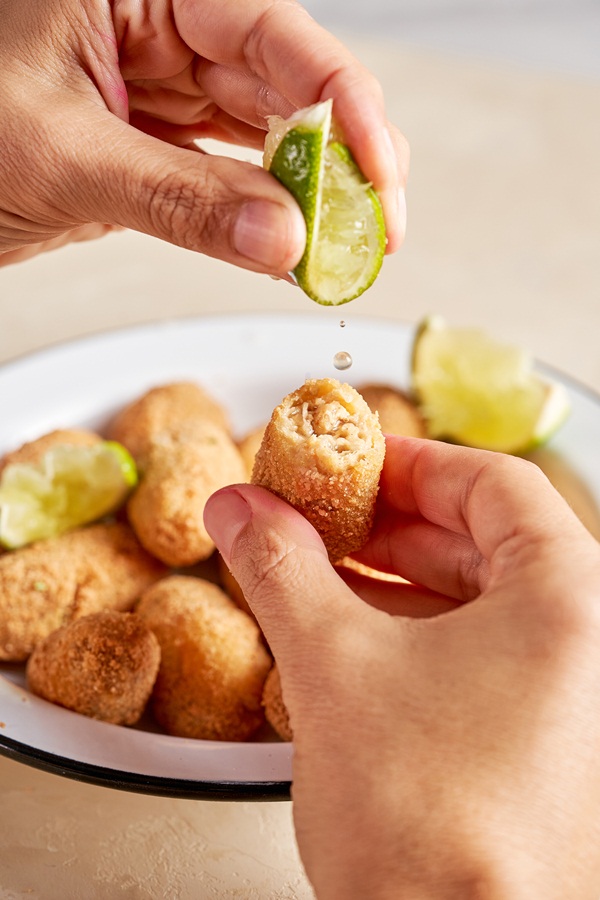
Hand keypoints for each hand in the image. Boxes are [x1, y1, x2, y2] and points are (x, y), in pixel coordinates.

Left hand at [0, 0, 407, 269]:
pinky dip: (261, 213)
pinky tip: (292, 242)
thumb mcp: (62, 157)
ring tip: (345, 248)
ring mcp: (161, 83)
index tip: (380, 176)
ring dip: (308, 193)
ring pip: (264, 132)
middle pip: (285, 83)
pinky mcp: (155, 138)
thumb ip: (179, 198)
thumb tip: (282, 239)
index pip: (269, 33)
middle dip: (338, 158)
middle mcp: (161, 22)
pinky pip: (227, 171)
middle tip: (374, 231)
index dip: (341, 103)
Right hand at [205, 436, 599, 899]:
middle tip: (321, 517)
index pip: (492, 483)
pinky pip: (480, 654)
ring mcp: (574, 698)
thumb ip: (280, 567)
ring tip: (320, 572)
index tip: (348, 462)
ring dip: (394, 579)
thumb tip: (241, 509)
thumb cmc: (427, 824)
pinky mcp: (544, 742)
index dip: (408, 462)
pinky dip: (414, 632)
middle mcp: (590, 643)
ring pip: (480, 600)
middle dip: (390, 525)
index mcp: (570, 598)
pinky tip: (351, 634)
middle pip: (486, 538)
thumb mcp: (332, 663)